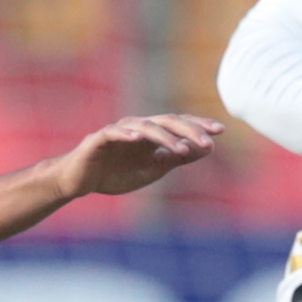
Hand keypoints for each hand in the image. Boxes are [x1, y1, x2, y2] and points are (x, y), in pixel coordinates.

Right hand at [56, 113, 220, 200]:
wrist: (80, 181)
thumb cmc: (116, 173)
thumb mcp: (154, 168)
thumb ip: (177, 157)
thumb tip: (208, 147)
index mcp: (152, 134)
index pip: (179, 124)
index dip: (199, 126)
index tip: (220, 131)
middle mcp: (137, 127)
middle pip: (166, 121)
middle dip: (188, 130)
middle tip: (208, 142)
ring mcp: (118, 131)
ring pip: (145, 127)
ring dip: (165, 137)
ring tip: (182, 149)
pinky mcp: (98, 138)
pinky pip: (114, 132)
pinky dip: (126, 133)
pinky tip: (138, 138)